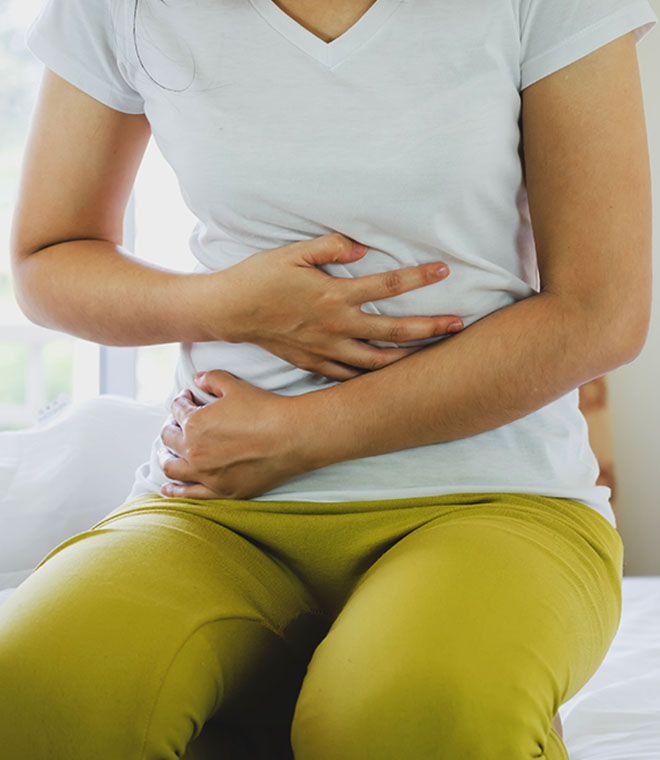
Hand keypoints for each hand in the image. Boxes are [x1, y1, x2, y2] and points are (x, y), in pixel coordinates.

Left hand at [158, 370, 306, 499]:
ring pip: (172, 468)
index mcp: (194, 423)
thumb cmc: (265, 410)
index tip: (187, 399)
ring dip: (166, 458)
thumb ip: (212, 379)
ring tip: (167, 453)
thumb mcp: (235, 386)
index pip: (177, 410)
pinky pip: (190, 495)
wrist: (291, 437)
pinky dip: (175, 491)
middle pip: (169, 439)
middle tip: (177, 424)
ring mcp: (206, 475)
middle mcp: (194, 451)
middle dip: (171, 427)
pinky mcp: (221, 491)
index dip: (181, 401)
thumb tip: (198, 379)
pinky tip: (168, 489)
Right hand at [203, 232, 462, 380]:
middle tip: (459, 326)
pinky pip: (348, 375)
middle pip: (394, 331)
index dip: (418, 278)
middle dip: (430, 328)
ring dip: (407, 359)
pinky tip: (385, 376)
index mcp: (334, 295)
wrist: (228, 311)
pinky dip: (370, 377)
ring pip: (376, 362)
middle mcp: (335, 326)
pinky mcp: (313, 362)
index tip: (444, 271)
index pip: (388, 285)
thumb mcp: (293, 252)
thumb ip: (330, 248)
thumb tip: (362, 248)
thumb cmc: (259, 277)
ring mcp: (325, 349)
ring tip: (431, 356)